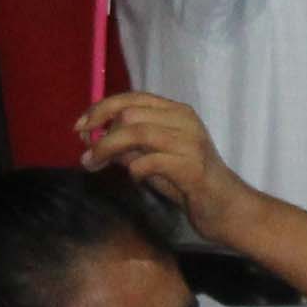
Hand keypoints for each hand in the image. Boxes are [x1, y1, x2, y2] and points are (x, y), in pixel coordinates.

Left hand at [81, 91, 249, 238]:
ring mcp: (190, 142)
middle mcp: (184, 120)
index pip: (132, 98)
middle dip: (101, 135)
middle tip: (87, 157)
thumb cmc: (189, 183)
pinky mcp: (192, 167)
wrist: (227, 208)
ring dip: (108, 150)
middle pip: (130, 114)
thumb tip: (94, 139)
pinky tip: (135, 179)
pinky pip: (150, 161)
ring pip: (137, 133)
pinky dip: (134, 170)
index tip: (79, 128)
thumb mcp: (154, 160)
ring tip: (95, 165)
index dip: (100, 109)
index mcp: (176, 112)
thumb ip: (129, 147)